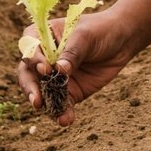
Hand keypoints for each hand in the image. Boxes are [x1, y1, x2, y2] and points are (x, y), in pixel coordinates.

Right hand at [15, 9, 134, 125]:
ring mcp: (55, 77)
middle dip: (30, 88)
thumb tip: (60, 71)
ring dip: (45, 105)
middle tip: (36, 100)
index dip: (33, 59)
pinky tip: (65, 120)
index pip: (29, 48)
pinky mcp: (70, 91)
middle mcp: (44, 58)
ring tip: (53, 114)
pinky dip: (62, 113)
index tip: (45, 69)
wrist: (122, 41)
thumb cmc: (100, 30)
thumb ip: (72, 53)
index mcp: (44, 36)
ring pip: (43, 93)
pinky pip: (61, 104)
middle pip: (28, 74)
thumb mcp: (86, 36)